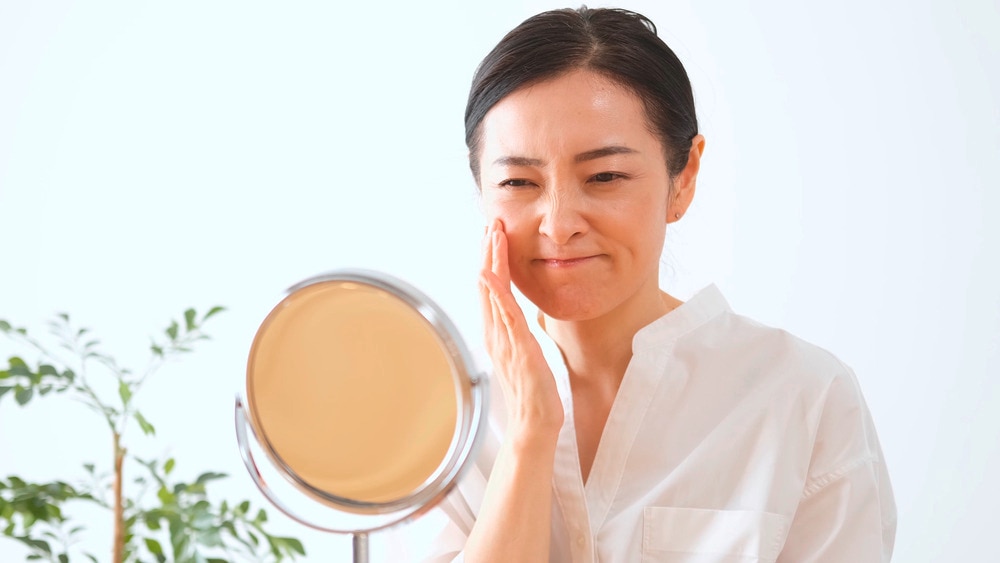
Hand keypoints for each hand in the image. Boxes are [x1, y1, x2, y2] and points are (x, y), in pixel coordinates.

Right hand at [479, 220, 563, 438]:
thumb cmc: (532, 391)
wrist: (533, 424)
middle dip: (488, 251)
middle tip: (490, 221)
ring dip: (492, 261)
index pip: (491, 288)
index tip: (493, 234)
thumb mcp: (524, 353)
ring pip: (493, 292)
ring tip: (492, 234)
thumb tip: (517, 316)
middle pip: (487, 284)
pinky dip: (496, 293)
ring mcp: (504, 340)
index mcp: (497, 332)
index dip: (491, 259)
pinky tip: (491, 274)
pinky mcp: (517, 349)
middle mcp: (495, 333)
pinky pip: (505, 316)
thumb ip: (517, 332)